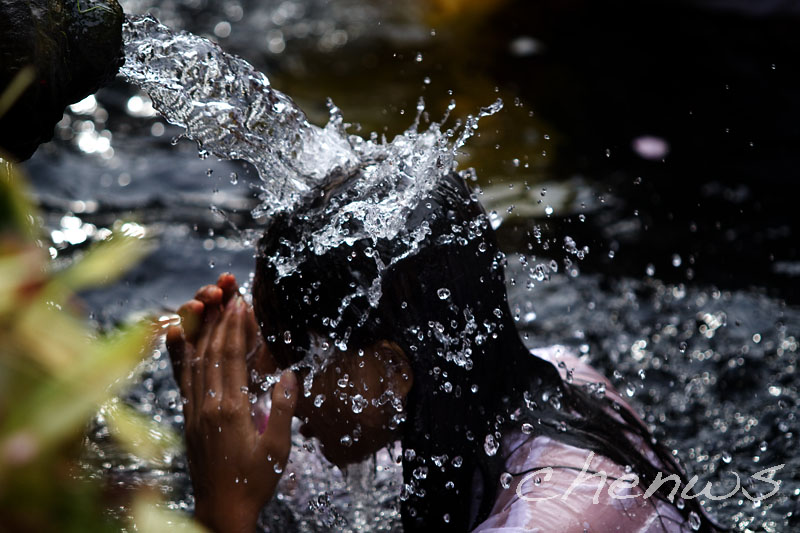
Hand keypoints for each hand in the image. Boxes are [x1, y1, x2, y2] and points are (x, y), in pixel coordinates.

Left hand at [166, 275, 296, 532]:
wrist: (221, 510)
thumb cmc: (254, 481)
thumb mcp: (277, 448)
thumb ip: (282, 410)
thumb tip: (290, 374)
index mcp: (232, 411)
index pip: (231, 358)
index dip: (235, 327)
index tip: (240, 301)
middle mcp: (207, 406)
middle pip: (210, 352)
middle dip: (217, 318)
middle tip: (224, 289)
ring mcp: (194, 411)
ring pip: (193, 360)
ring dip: (199, 328)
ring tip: (203, 300)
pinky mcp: (188, 418)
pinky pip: (181, 378)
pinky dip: (178, 353)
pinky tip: (175, 335)